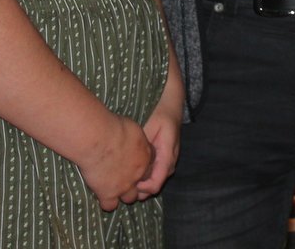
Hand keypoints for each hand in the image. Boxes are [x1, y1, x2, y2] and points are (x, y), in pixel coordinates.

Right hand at [78, 115, 155, 210]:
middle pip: (142, 185)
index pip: (150, 167)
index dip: (142, 167)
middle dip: (136, 183)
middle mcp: (138, 174)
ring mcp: (124, 186)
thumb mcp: (133, 128)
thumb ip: (137, 138)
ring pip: (129, 198)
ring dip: (123, 194)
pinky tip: (102, 195)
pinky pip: (109, 206)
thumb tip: (134, 139)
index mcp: (145, 156)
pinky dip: (106, 203)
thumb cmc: (115, 128)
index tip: (134, 164)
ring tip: (115, 188)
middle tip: (125, 176)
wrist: (98, 139)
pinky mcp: (107, 194)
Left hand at [135, 66, 182, 196]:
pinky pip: (157, 174)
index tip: (128, 185)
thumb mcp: (150, 125)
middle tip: (122, 186)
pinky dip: (146, 177)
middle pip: (156, 185)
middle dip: (140, 190)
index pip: (157, 182)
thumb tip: (127, 159)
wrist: (171, 105)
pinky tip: (133, 174)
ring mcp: (169, 160)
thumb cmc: (160, 113)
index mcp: (167, 153)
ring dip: (143, 184)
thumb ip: (142, 143)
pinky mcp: (165, 159)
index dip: (142, 189)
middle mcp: (170, 160)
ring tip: (126, 181)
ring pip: (156, 180)